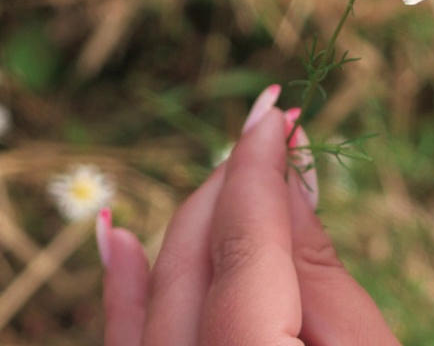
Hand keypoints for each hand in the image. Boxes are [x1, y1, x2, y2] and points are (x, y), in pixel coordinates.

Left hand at [96, 86, 399, 344]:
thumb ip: (316, 268)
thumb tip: (286, 179)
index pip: (244, 239)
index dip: (260, 168)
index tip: (279, 110)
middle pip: (194, 258)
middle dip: (231, 185)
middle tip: (274, 130)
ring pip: (157, 290)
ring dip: (186, 222)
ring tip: (223, 163)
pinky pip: (123, 340)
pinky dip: (123, 289)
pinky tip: (116, 236)